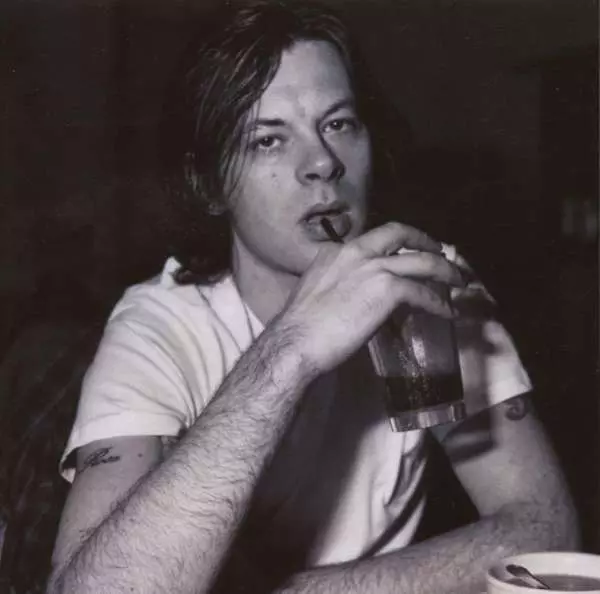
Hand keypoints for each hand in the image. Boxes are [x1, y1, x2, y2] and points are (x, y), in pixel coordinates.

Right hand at [273, 222, 465, 377]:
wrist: (298, 341)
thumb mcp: (318, 290)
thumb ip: (341, 283)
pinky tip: (447, 312)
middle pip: (400, 233)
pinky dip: (438, 303)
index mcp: (337, 251)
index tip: (406, 252)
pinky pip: (423, 292)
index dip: (395, 244)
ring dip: (445, 271)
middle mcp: (356, 252)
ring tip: (458, 281)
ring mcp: (373, 268)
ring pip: (422, 261)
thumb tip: (361, 295)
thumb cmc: (302, 326)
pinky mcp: (387, 289)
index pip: (373, 239)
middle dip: (424, 240)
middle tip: (440, 252)